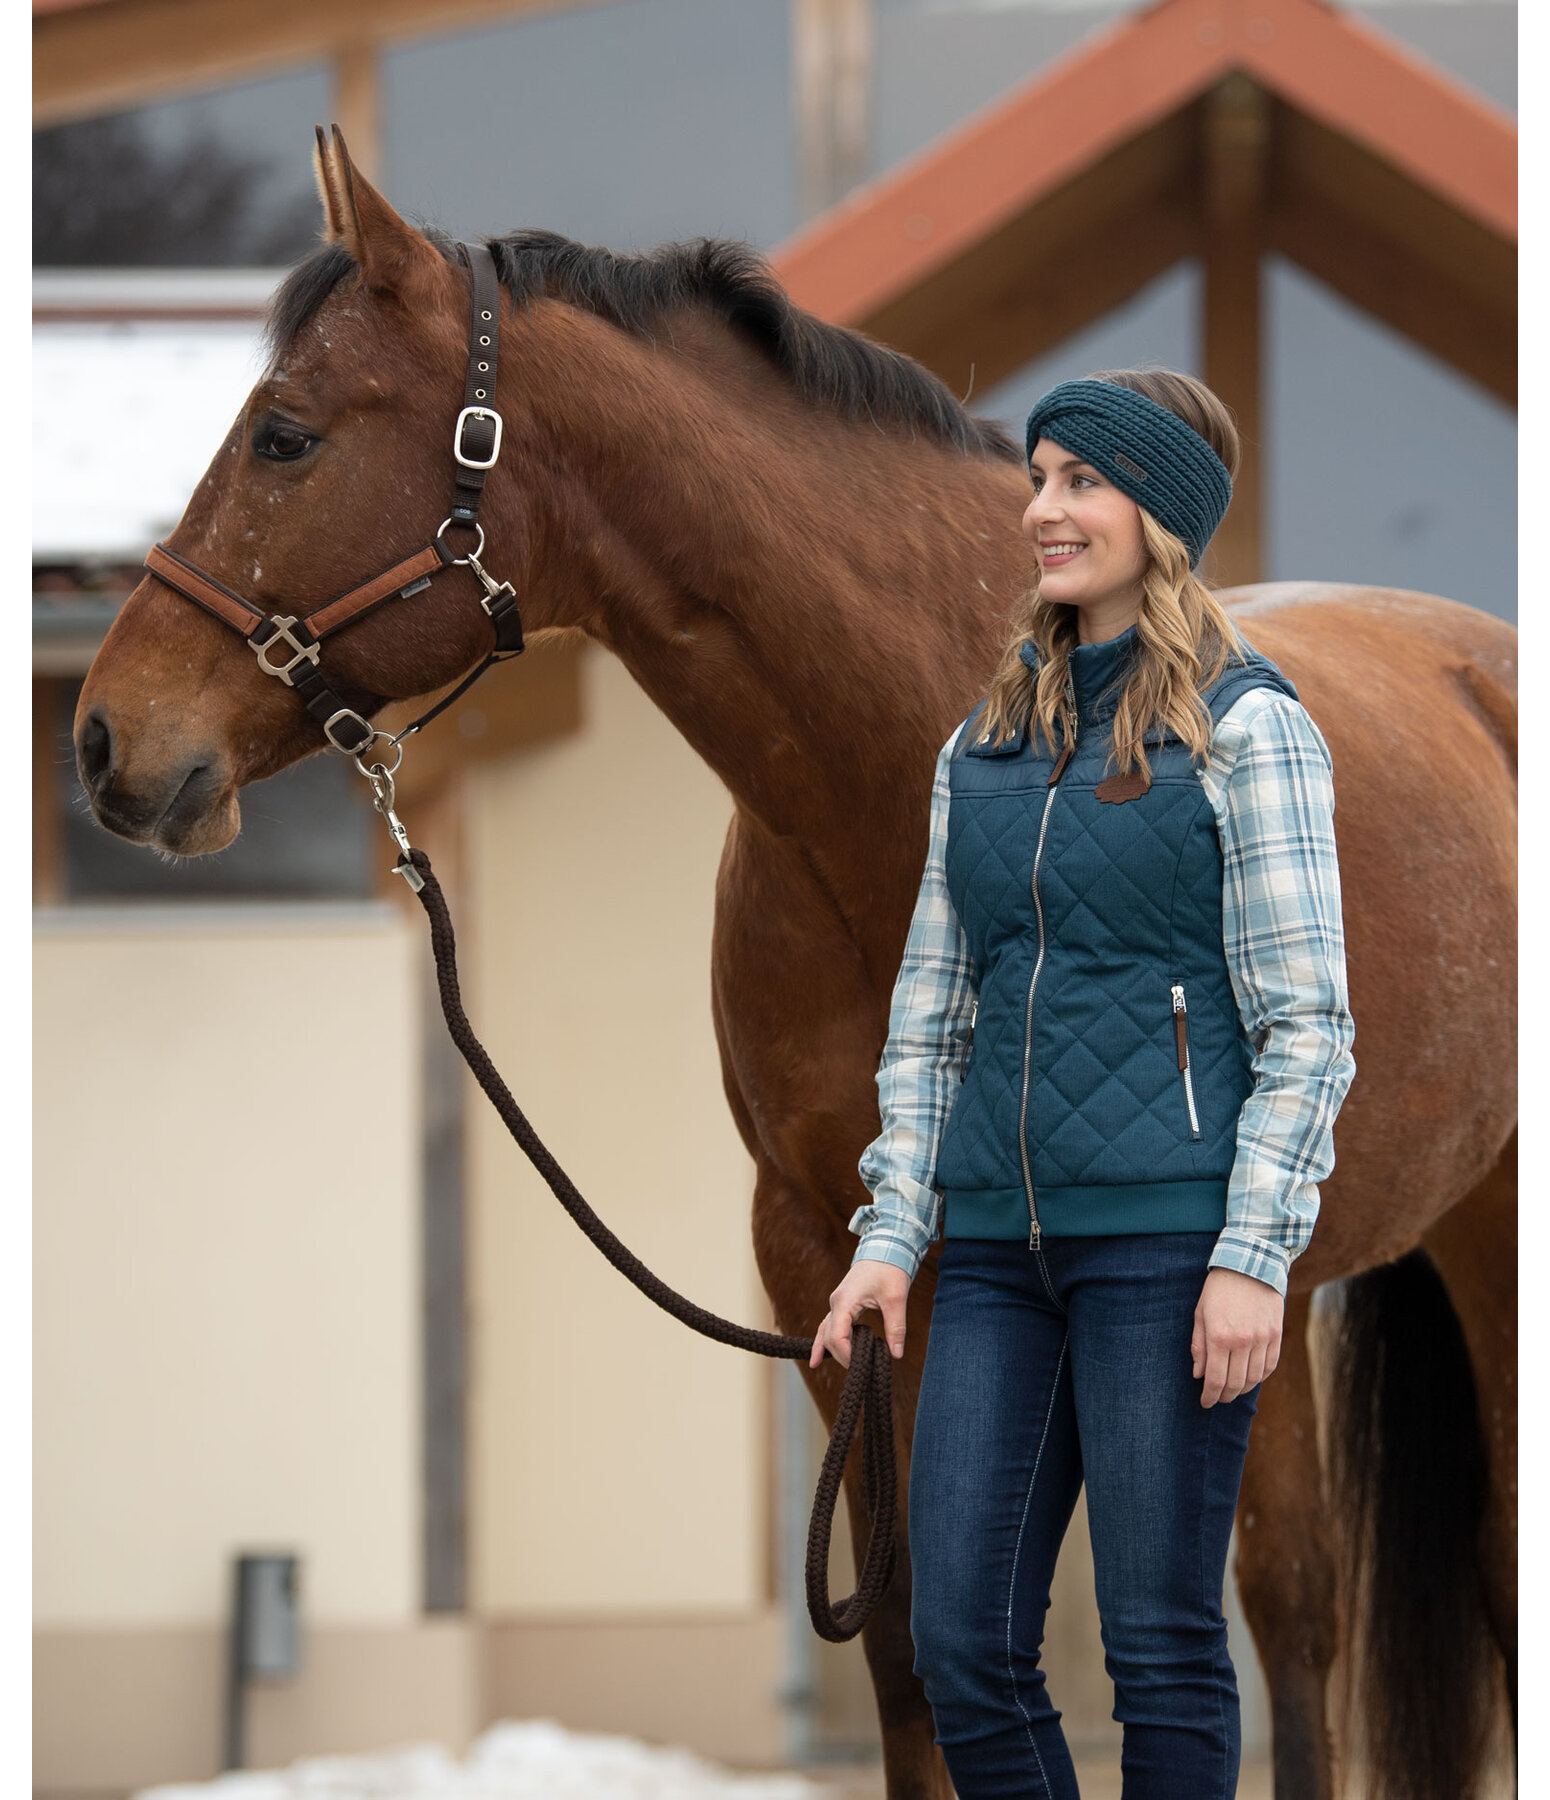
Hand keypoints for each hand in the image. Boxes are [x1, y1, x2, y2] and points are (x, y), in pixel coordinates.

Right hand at [809, 1259, 911, 1369]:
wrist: (886, 1246)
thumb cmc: (889, 1269)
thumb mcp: (896, 1298)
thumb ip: (896, 1327)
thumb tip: (896, 1354)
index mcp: (845, 1301)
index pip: (837, 1336)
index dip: (846, 1354)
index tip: (861, 1366)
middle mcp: (836, 1302)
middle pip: (828, 1336)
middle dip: (840, 1354)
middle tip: (858, 1371)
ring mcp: (838, 1302)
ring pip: (825, 1330)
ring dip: (828, 1348)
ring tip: (818, 1365)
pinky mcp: (844, 1302)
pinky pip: (829, 1324)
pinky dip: (825, 1338)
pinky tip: (820, 1351)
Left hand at [1192, 1266, 1282, 1406]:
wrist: (1251, 1264)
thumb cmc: (1219, 1288)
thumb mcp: (1200, 1313)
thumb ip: (1199, 1346)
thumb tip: (1198, 1375)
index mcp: (1219, 1336)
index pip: (1215, 1379)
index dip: (1209, 1396)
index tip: (1205, 1403)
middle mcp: (1243, 1341)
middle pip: (1235, 1383)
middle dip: (1224, 1396)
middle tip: (1217, 1398)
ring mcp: (1262, 1339)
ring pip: (1254, 1378)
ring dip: (1242, 1389)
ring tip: (1232, 1389)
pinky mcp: (1276, 1335)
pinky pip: (1270, 1366)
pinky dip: (1260, 1377)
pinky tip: (1250, 1377)